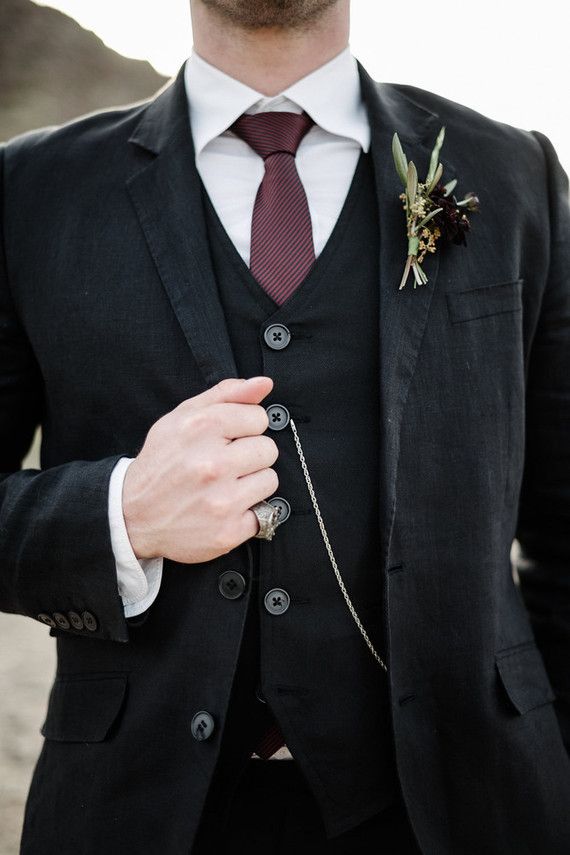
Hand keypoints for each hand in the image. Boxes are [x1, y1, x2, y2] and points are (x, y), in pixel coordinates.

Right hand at [122, 377, 277, 562]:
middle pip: (268, 449)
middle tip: (224, 464)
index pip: (259, 417)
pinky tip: (224, 508)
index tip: (227, 439)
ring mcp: (221, 500)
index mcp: (201, 428)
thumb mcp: (182, 418)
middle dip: (250, 455)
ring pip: (270, 479)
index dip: (245, 428)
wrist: (132, 515)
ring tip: (225, 486)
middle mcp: (212, 464)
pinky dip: (248, 512)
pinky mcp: (228, 531)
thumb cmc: (162, 462)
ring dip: (252, 482)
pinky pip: (264, 513)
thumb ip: (226, 395)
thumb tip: (264, 383)